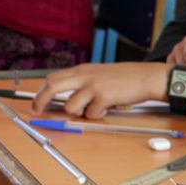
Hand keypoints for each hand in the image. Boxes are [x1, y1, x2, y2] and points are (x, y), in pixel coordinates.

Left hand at [32, 62, 168, 118]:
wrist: (147, 77)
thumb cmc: (127, 77)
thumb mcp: (100, 73)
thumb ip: (83, 81)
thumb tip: (68, 97)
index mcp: (83, 70)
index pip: (53, 78)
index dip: (42, 92)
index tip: (37, 103)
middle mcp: (85, 76)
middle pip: (52, 87)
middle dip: (40, 101)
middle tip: (37, 111)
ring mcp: (94, 86)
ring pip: (70, 106)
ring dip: (78, 112)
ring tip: (92, 108)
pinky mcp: (104, 97)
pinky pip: (91, 114)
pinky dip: (97, 115)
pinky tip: (107, 107)